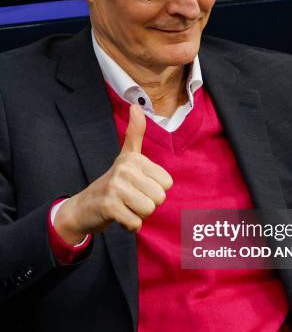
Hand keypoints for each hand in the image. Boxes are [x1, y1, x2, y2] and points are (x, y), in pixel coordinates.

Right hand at [55, 103, 172, 244]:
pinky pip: (135, 223)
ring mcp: (116, 187)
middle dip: (147, 204)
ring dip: (138, 215)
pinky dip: (129, 225)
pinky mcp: (109, 206)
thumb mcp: (126, 157)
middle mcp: (125, 169)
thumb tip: (135, 105)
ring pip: (148, 210)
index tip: (139, 187)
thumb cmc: (113, 183)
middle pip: (159, 198)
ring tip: (125, 207)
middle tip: (131, 199)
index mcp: (134, 158)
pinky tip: (119, 217)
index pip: (167, 183)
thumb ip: (134, 133)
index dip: (155, 190)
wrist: (83, 207)